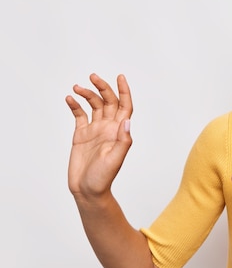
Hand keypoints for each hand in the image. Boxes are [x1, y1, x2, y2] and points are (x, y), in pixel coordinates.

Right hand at [65, 73, 132, 198]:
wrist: (88, 190)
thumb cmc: (103, 178)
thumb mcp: (115, 160)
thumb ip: (122, 141)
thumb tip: (126, 121)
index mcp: (119, 131)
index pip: (124, 106)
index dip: (124, 91)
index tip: (120, 77)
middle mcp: (108, 128)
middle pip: (108, 101)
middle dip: (102, 88)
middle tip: (92, 76)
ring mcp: (95, 130)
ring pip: (93, 105)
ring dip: (87, 94)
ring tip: (77, 87)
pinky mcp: (81, 135)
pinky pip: (79, 115)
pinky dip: (75, 105)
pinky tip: (70, 99)